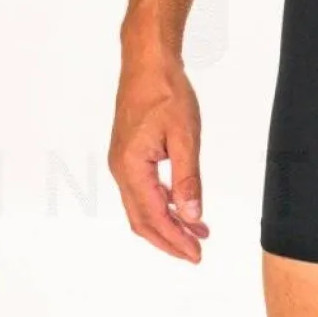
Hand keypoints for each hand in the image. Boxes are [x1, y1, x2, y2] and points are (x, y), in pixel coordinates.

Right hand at [108, 49, 211, 263]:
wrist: (147, 62)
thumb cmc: (165, 91)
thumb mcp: (185, 137)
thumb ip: (188, 179)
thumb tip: (192, 215)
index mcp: (131, 166)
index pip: (154, 216)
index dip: (176, 239)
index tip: (196, 254)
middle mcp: (120, 169)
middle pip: (142, 219)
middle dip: (169, 240)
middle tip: (196, 253)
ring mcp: (121, 162)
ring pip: (141, 207)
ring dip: (167, 223)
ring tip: (197, 233)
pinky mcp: (128, 155)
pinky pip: (142, 190)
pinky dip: (162, 205)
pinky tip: (182, 206)